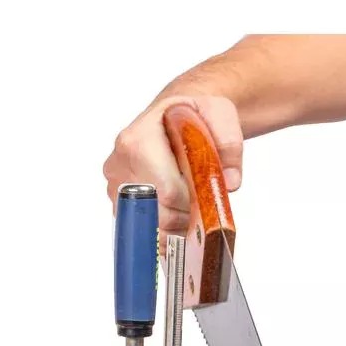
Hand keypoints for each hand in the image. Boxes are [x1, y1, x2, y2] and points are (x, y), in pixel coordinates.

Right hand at [103, 96, 242, 234]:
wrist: (170, 115)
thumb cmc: (191, 115)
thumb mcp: (219, 114)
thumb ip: (229, 145)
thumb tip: (230, 182)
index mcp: (139, 141)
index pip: (168, 191)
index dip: (194, 203)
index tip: (209, 199)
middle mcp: (121, 164)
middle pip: (159, 213)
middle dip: (187, 216)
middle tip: (204, 205)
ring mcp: (116, 186)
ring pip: (150, 225)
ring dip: (176, 225)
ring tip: (191, 207)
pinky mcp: (119, 202)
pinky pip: (143, 229)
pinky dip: (165, 231)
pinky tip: (178, 215)